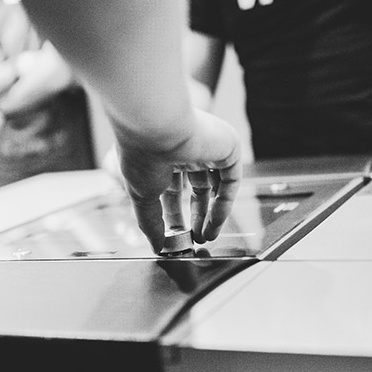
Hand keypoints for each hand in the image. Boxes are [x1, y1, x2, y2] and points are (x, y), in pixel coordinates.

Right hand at [117, 110, 240, 252]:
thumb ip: (150, 222)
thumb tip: (156, 246)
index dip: (174, 215)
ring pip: (216, 187)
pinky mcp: (229, 147)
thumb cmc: (141, 154)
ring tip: (206, 238)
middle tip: (194, 240)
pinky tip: (214, 224)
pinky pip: (230, 182)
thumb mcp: (141, 195)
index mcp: (164, 154)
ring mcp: (209, 147)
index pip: (173, 189)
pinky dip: (223, 206)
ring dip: (211, 215)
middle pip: (197, 189)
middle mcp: (187, 149)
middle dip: (195, 217)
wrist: (156, 124)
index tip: (174, 238)